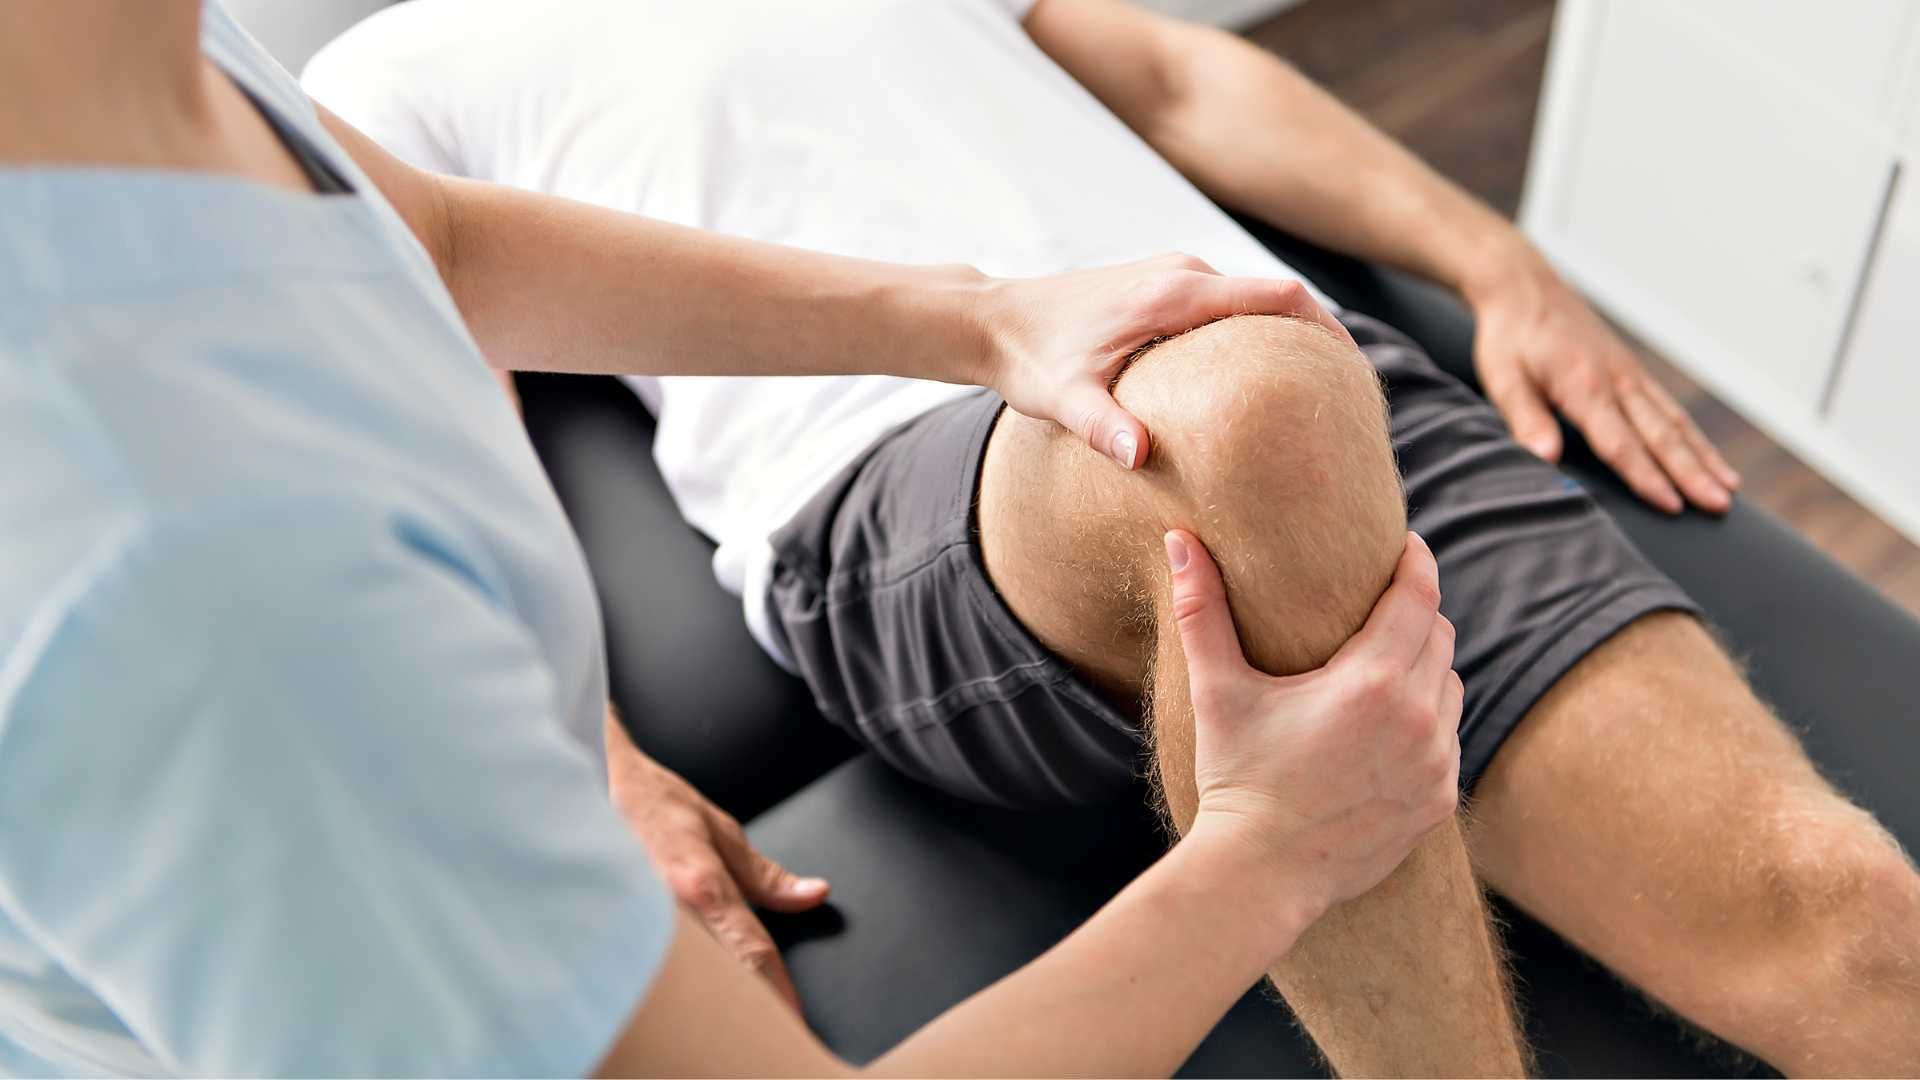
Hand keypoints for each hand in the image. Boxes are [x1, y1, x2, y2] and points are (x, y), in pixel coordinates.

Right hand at [603, 710, 827, 1009]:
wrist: (584, 785)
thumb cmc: (649, 804)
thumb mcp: (718, 830)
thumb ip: (765, 875)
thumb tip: (812, 894)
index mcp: (701, 887)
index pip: (752, 952)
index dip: (778, 992)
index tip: (794, 1019)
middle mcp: (668, 914)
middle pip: (718, 979)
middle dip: (743, 1000)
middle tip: (763, 1018)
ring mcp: (637, 927)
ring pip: (683, 981)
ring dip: (706, 994)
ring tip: (719, 1008)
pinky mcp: (612, 933)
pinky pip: (647, 970)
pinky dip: (667, 981)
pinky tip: (671, 987)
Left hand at [978, 253, 1350, 469]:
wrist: (992, 320)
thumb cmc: (1028, 358)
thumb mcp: (1062, 399)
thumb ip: (1103, 427)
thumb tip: (1142, 458)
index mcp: (1175, 292)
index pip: (1278, 297)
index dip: (1327, 330)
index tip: (1359, 372)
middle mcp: (1182, 272)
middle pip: (1278, 297)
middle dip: (1318, 340)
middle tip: (1351, 397)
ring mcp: (1173, 274)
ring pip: (1252, 301)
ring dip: (1287, 338)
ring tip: (1317, 393)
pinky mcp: (1162, 286)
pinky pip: (1227, 306)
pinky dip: (1254, 335)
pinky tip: (1261, 381)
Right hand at [1164, 530, 1460, 915]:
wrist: (1260, 874)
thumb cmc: (1236, 778)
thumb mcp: (1217, 691)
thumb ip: (1201, 611)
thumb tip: (1178, 540)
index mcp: (1371, 682)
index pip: (1418, 598)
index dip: (1416, 563)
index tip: (1406, 546)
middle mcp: (1417, 719)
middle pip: (1440, 638)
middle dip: (1417, 614)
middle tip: (1385, 605)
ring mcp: (1436, 764)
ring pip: (1450, 688)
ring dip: (1427, 669)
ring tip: (1388, 665)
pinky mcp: (1439, 801)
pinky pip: (1450, 740)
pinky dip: (1429, 722)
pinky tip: (1392, 726)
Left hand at [1468, 253, 1739, 513]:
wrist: (1523, 287)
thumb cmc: (1509, 337)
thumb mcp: (1503, 378)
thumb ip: (1526, 418)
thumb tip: (1545, 459)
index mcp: (1585, 387)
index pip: (1620, 443)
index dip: (1647, 477)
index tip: (1672, 507)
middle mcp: (1617, 381)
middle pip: (1662, 435)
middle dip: (1693, 474)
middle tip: (1720, 506)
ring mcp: (1628, 374)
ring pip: (1675, 421)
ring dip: (1704, 457)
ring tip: (1729, 489)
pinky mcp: (1630, 370)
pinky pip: (1668, 407)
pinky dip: (1692, 435)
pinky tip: (1706, 455)